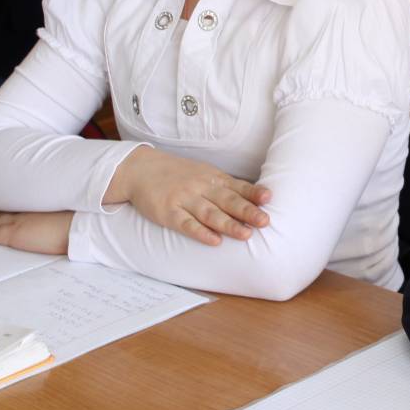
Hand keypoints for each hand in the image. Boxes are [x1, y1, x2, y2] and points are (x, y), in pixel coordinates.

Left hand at [0, 209, 71, 254]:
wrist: (75, 227)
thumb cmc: (75, 222)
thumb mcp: (64, 214)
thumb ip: (54, 214)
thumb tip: (56, 218)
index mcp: (36, 206)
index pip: (13, 206)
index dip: (1, 204)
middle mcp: (24, 212)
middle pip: (0, 211)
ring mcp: (17, 222)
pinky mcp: (13, 234)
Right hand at [105, 146, 270, 245]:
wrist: (140, 169)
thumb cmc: (178, 174)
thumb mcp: (204, 173)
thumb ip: (226, 186)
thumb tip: (254, 198)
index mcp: (212, 178)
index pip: (237, 187)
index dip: (253, 193)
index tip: (269, 199)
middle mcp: (201, 187)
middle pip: (227, 201)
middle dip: (247, 211)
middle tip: (265, 221)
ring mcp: (184, 199)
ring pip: (209, 214)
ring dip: (228, 224)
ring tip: (246, 234)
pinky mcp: (168, 212)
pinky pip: (186, 224)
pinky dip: (200, 232)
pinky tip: (214, 241)